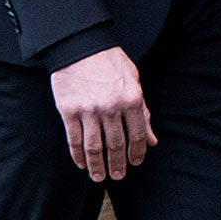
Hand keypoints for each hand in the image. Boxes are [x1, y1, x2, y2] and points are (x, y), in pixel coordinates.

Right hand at [49, 46, 155, 181]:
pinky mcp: (69, 110)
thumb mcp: (133, 80)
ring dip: (97, 166)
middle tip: (118, 175)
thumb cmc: (109, 61)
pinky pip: (74, 140)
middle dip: (118, 164)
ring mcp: (89, 110)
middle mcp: (111, 107)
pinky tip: (81, 163)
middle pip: (116, 145)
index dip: (137, 153)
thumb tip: (152, 140)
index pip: (138, 135)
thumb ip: (143, 110)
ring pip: (94, 148)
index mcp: (131, 98)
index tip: (135, 163)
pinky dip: (78, 155)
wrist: (80, 44)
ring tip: (99, 176)